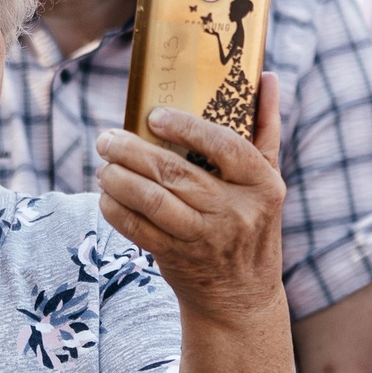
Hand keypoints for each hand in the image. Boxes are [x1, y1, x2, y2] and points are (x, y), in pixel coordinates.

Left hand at [94, 74, 287, 327]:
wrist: (241, 296)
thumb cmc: (253, 223)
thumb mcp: (268, 180)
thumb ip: (266, 128)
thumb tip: (267, 76)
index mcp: (262, 185)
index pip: (224, 147)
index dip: (187, 128)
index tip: (154, 116)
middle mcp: (236, 212)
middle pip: (176, 174)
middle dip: (132, 152)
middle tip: (107, 138)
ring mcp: (206, 238)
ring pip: (153, 202)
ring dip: (119, 180)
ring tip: (103, 164)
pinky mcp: (178, 258)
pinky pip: (139, 230)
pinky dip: (117, 210)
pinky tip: (106, 196)